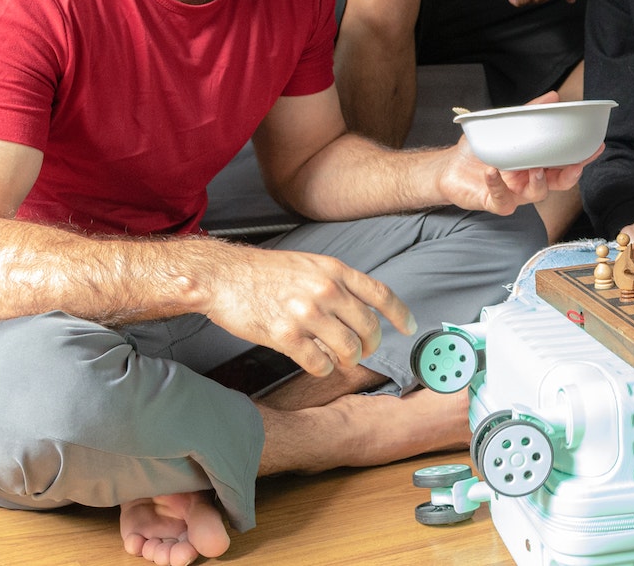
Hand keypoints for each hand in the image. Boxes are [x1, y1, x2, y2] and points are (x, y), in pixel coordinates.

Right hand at [202, 247, 415, 378]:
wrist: (224, 276)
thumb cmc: (265, 272)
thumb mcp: (309, 264)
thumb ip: (337, 282)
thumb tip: (361, 308)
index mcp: (334, 270)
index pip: (381, 295)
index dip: (400, 314)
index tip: (409, 328)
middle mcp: (326, 290)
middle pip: (369, 328)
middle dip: (370, 346)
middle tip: (361, 352)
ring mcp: (307, 313)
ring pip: (349, 350)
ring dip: (348, 360)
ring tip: (339, 360)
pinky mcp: (285, 336)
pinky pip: (319, 363)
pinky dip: (323, 368)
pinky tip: (316, 363)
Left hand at [435, 93, 599, 212]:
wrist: (450, 166)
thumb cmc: (481, 149)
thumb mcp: (504, 126)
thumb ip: (529, 113)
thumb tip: (553, 96)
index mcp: (537, 164)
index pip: (565, 162)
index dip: (582, 157)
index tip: (596, 145)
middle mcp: (529, 180)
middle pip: (558, 183)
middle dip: (570, 175)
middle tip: (574, 165)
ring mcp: (514, 193)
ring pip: (535, 195)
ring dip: (538, 182)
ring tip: (535, 169)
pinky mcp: (494, 202)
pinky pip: (501, 199)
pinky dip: (498, 184)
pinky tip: (493, 171)